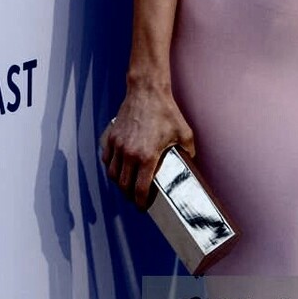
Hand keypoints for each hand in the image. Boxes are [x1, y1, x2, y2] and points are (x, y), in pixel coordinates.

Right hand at [100, 87, 196, 209]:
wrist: (146, 91)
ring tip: (127, 185)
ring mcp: (118, 146)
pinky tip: (118, 168)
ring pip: (112, 174)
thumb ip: (189, 151)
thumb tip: (191, 163)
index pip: (140, 189)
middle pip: (124, 185)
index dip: (141, 202)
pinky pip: (106, 159)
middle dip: (130, 196)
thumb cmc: (166, 111)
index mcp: (147, 157)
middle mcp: (129, 154)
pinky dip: (111, 167)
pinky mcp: (111, 137)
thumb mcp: (184, 133)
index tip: (143, 207)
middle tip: (136, 198)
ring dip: (119, 183)